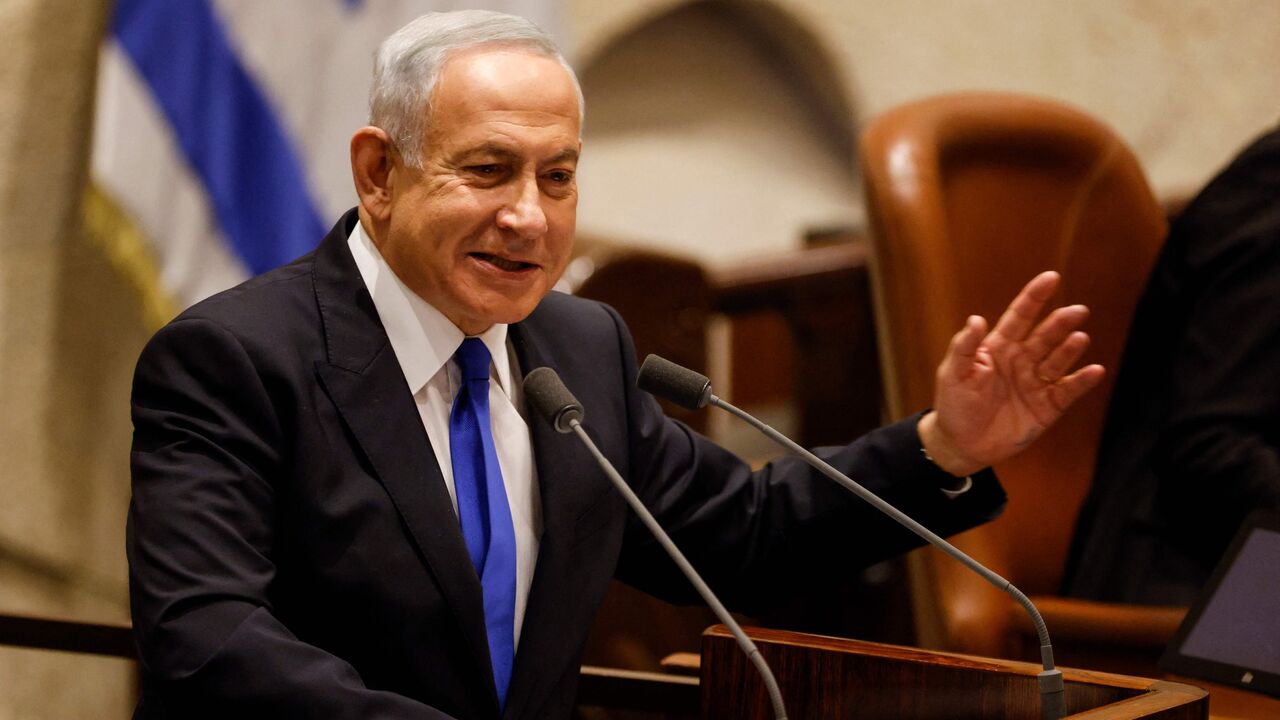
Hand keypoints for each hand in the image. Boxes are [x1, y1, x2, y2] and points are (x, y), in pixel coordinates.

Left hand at [918, 271, 1105, 475]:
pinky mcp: (1047, 407)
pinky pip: (1068, 391)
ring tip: (1079, 338)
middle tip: (1077, 311)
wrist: (962, 444)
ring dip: (1069, 349)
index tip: (1051, 278)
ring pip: (1058, 361)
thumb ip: (965, 347)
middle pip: (1044, 336)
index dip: (1034, 297)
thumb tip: (976, 319)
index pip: (1020, 317)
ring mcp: (1036, 383)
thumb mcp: (954, 373)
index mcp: (998, 347)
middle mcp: (1021, 360)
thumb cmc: (954, 404)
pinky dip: (1082, 381)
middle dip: (1060, 323)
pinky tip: (1094, 370)